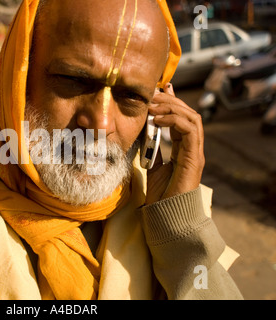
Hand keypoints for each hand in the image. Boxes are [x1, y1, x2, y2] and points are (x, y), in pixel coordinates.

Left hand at [145, 83, 204, 203]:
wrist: (166, 214)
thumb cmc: (160, 194)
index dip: (170, 103)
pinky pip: (190, 130)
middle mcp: (192, 148)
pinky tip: (158, 120)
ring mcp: (195, 152)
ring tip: (153, 105)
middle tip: (153, 95)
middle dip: (170, 101)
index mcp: (184, 148)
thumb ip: (152, 149)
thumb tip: (143, 134)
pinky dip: (175, 120)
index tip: (157, 92)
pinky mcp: (194, 158)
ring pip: (192, 118)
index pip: (181, 119)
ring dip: (172, 108)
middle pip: (188, 114)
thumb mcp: (152, 165)